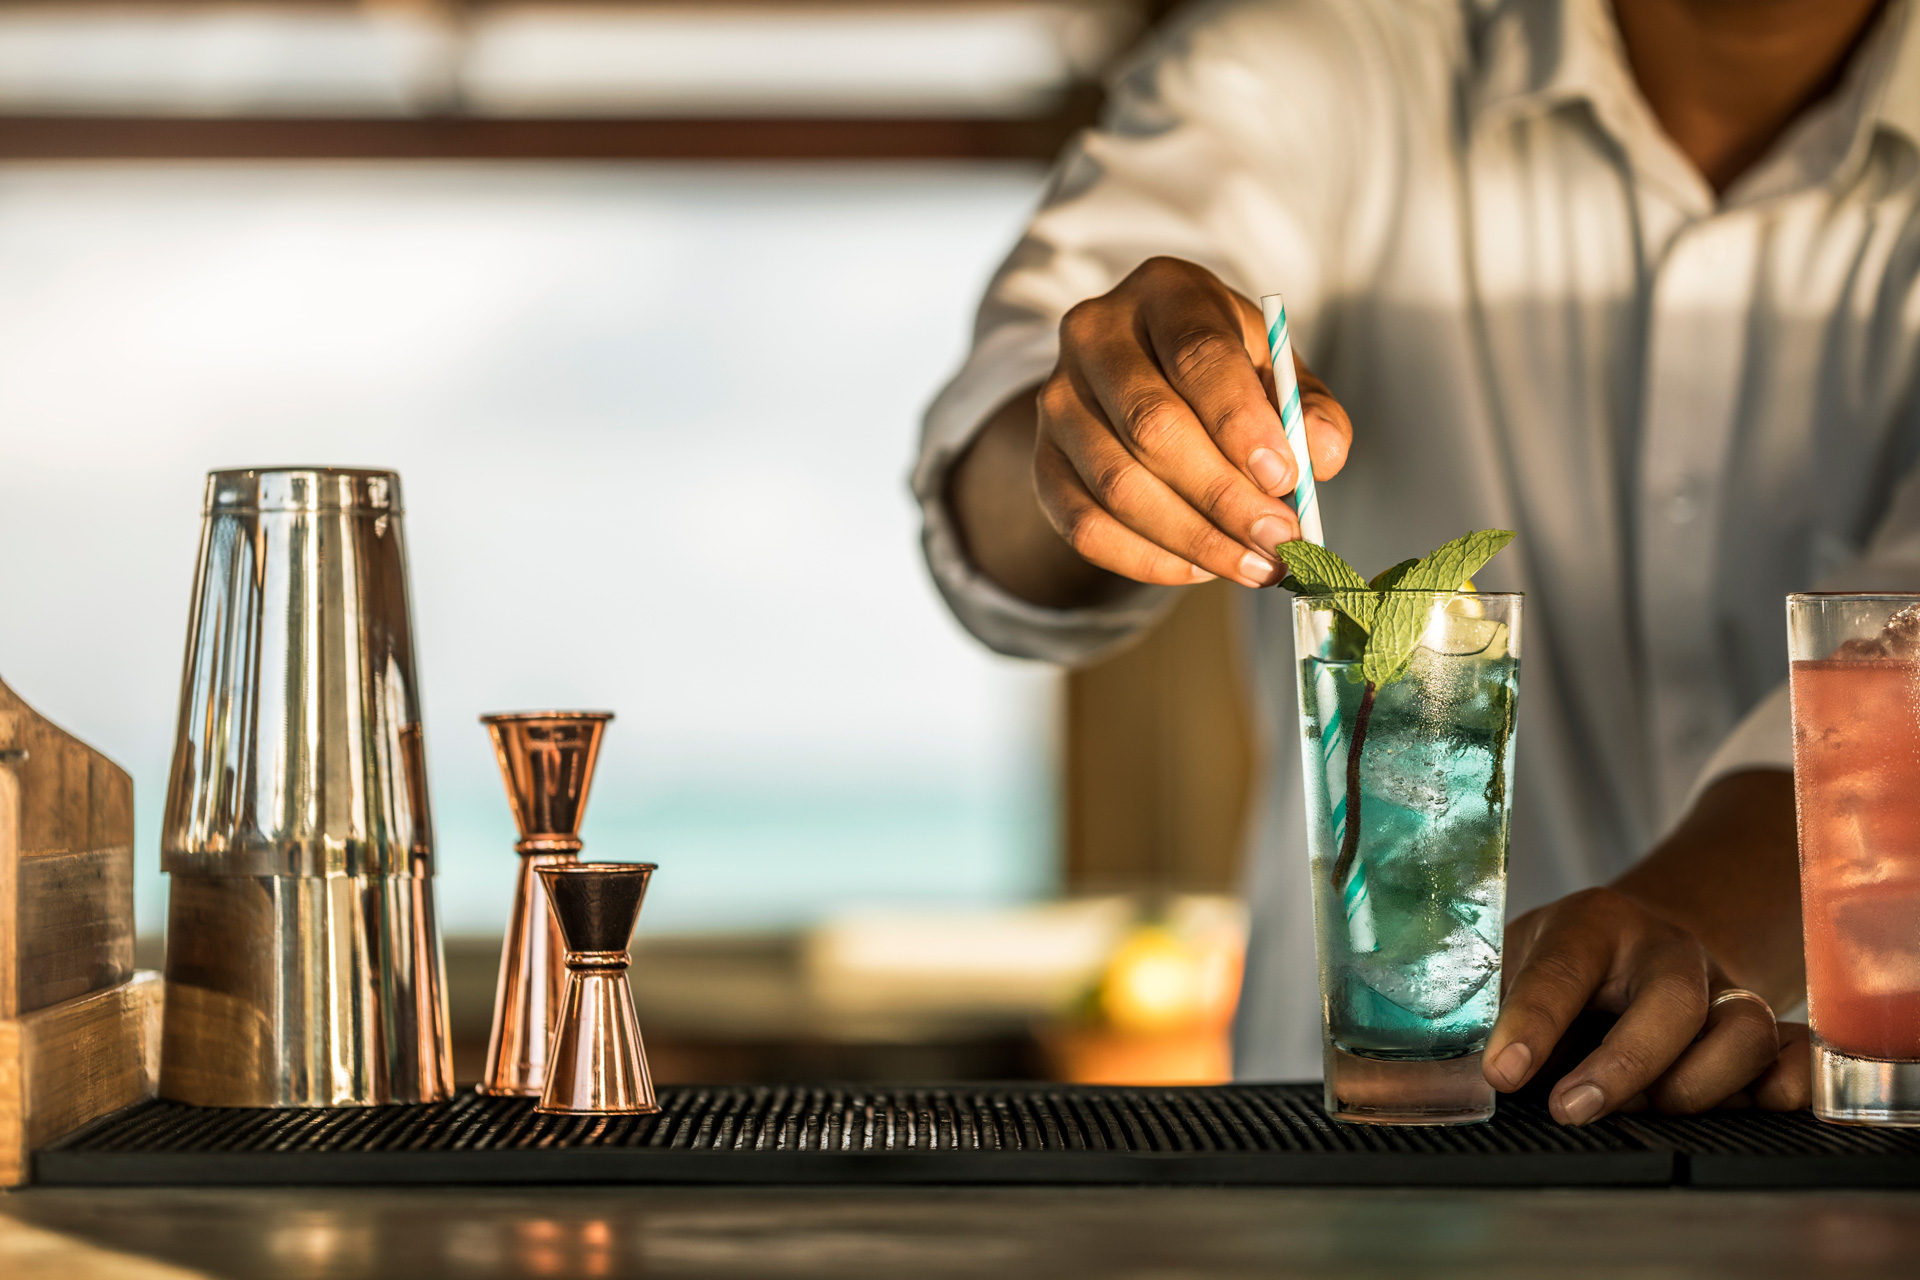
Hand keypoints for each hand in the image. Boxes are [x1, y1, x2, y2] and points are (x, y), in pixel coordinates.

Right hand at [1034, 257, 1352, 588]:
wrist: (1141, 376)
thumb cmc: (1220, 370)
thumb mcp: (1273, 367)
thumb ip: (1308, 407)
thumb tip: (1321, 457)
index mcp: (1165, 293)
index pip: (1197, 355)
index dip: (1241, 423)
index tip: (1285, 480)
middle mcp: (1096, 336)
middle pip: (1152, 425)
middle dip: (1223, 496)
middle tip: (1279, 540)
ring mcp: (1058, 399)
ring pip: (1117, 485)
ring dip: (1193, 538)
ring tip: (1253, 564)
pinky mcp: (1043, 461)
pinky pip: (1085, 526)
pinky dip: (1147, 560)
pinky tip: (1199, 568)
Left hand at [1483, 887, 1811, 1123]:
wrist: (1643, 943)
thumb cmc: (1564, 965)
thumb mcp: (1515, 964)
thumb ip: (1490, 1009)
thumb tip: (1446, 1073)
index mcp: (1592, 926)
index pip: (1561, 971)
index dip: (1531, 1023)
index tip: (1500, 1074)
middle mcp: (1667, 952)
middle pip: (1673, 1001)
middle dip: (1625, 1064)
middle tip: (1572, 1109)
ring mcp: (1723, 989)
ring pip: (1743, 1033)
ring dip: (1695, 1088)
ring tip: (1642, 1112)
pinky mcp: (1763, 1030)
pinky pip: (1797, 1056)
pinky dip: (1784, 1089)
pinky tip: (1743, 1112)